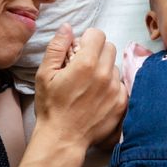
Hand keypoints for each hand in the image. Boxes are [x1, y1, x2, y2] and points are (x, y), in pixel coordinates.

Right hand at [34, 24, 127, 149]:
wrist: (63, 138)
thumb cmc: (51, 107)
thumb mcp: (44, 74)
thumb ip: (57, 47)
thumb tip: (67, 27)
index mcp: (86, 64)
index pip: (98, 34)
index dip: (87, 39)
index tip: (79, 49)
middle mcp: (104, 74)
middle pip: (109, 47)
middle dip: (97, 52)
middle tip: (84, 65)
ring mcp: (116, 89)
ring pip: (115, 66)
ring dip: (104, 69)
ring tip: (90, 84)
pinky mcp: (122, 103)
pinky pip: (120, 84)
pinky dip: (111, 86)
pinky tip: (97, 96)